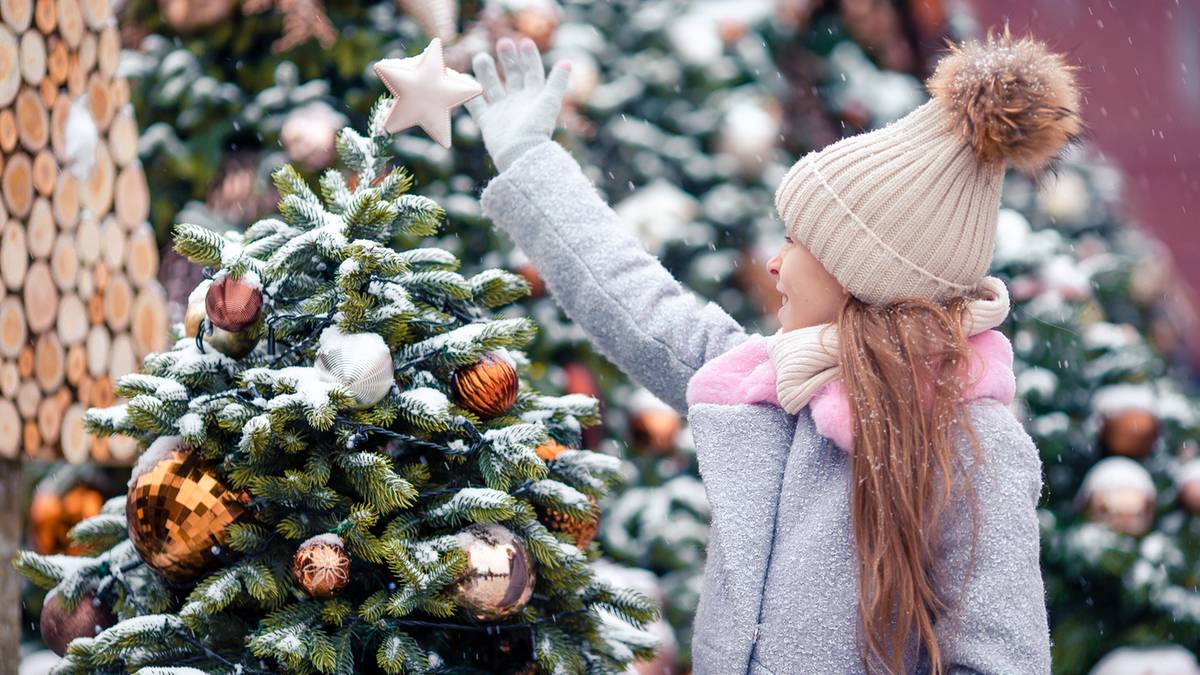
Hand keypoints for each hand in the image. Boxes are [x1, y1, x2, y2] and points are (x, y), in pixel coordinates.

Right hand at [466, 37, 570, 171]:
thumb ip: (557, 81)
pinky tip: (463, 78)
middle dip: (507, 59)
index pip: (532, 72)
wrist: (519, 154)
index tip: (525, 42)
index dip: (530, 57)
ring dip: (486, 71)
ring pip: (492, 86)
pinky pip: (475, 104)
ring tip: (481, 57)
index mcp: (534, 97)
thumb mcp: (549, 102)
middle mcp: (518, 102)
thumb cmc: (536, 128)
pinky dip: (468, 93)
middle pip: (511, 75)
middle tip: (503, 43)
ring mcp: (501, 111)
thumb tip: (567, 62)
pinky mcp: (487, 121)